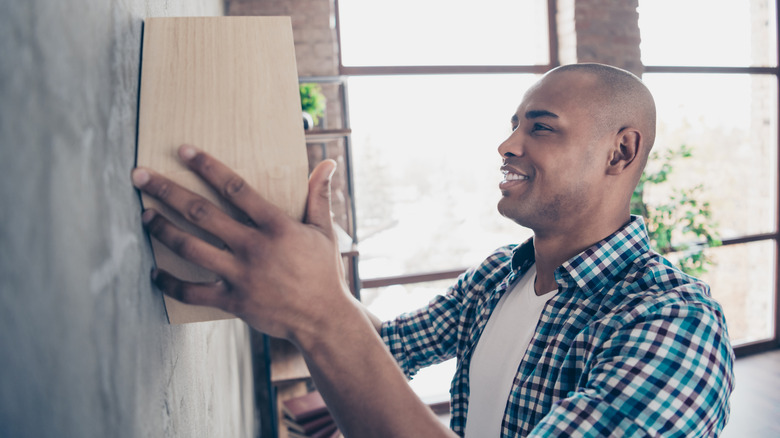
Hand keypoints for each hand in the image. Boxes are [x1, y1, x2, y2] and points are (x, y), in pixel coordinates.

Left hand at [132, 144, 351, 342]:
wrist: (323, 318)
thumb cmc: (324, 272)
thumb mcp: (324, 231)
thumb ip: (319, 195)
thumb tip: (329, 163)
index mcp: (276, 226)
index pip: (235, 188)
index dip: (208, 167)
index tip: (184, 151)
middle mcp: (253, 247)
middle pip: (201, 213)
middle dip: (168, 191)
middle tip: (141, 176)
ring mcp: (240, 275)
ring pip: (190, 247)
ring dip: (163, 229)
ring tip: (144, 214)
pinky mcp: (232, 301)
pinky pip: (193, 291)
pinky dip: (170, 283)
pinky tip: (154, 272)